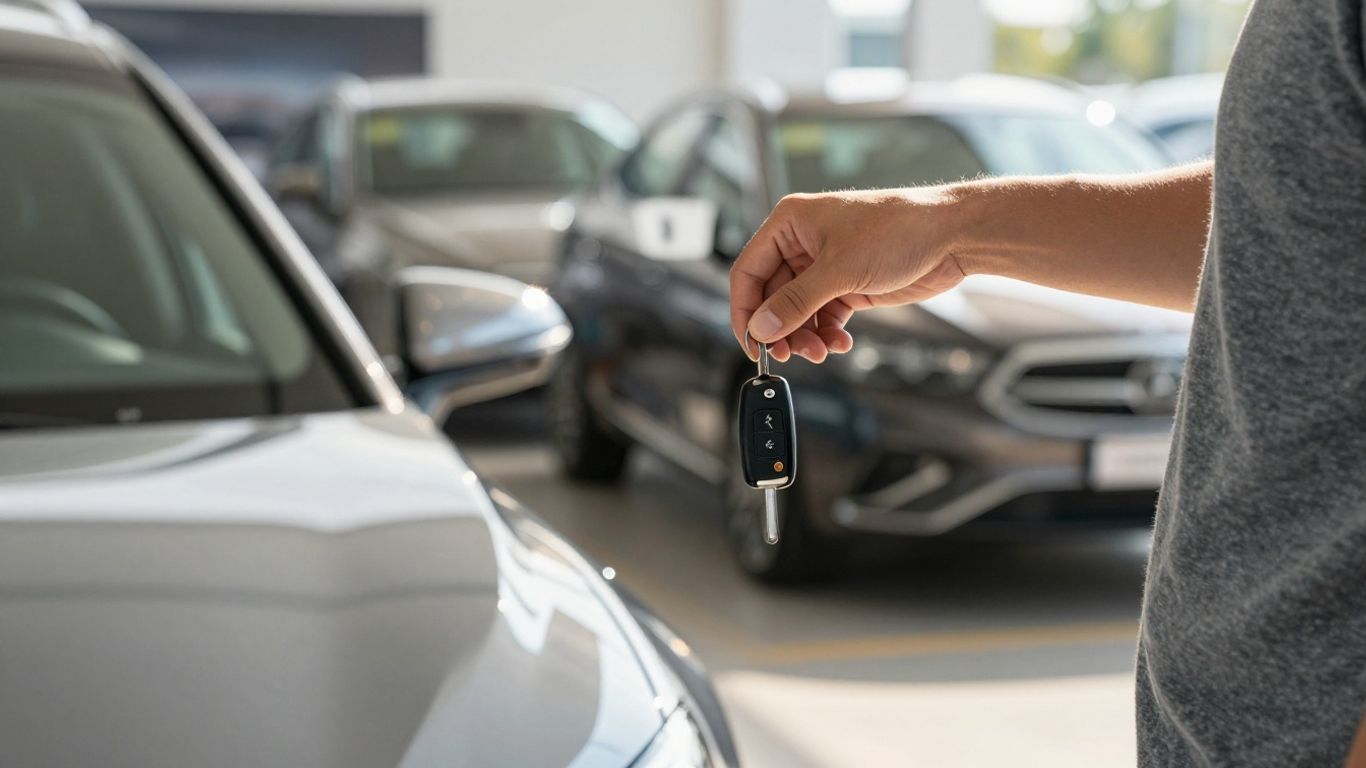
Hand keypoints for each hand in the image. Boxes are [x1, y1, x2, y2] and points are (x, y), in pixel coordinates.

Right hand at [729, 189, 966, 362]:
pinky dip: (827, 333)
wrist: (951, 236)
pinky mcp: (847, 284)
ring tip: (821, 351)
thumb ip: (796, 302)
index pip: (749, 272)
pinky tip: (838, 342)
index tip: (752, 342)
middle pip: (772, 297)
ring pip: (798, 312)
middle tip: (790, 354)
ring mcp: (825, 265)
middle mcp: (803, 243)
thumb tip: (762, 327)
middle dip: (782, 329)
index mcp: (790, 223)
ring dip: (806, 336)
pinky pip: (823, 316)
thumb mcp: (839, 270)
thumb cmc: (899, 229)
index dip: (745, 311)